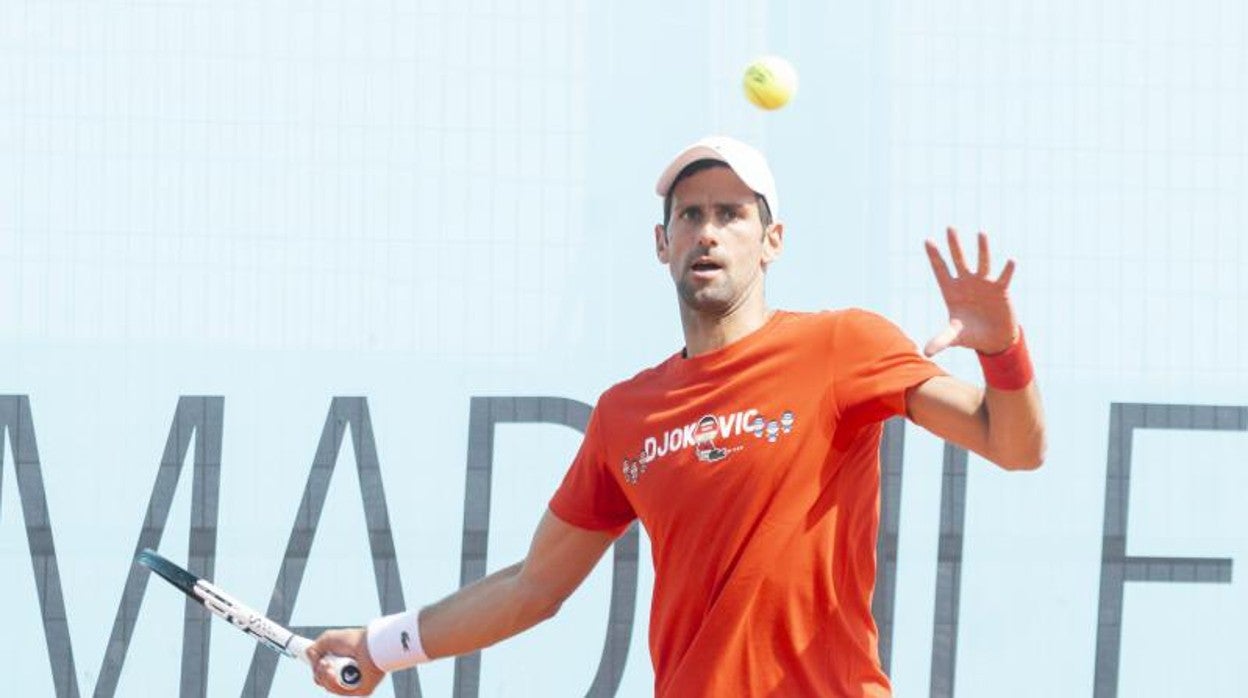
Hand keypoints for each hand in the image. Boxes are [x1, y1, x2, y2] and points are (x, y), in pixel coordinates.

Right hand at [307, 628, 385, 695]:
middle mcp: (348, 675)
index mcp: (341, 664)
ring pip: (329, 687)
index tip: (317, 662)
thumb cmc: (352, 639)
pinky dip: (332, 683)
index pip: (323, 674)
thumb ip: (313, 650)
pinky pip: (341, 691)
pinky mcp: (361, 690)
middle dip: (319, 672)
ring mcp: (354, 684)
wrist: (369, 643)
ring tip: (328, 665)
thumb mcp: (326, 639)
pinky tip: (331, 672)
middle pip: (323, 681)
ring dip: (323, 676)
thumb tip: (313, 663)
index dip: (318, 670)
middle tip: (324, 662)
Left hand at [923, 228, 1017, 355]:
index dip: (934, 256)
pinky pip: (1003, 277)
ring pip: (982, 263)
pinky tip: (1011, 260)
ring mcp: (984, 285)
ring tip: (981, 232)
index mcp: (952, 291)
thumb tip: (925, 352)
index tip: (927, 240)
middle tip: (950, 227)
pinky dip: (1007, 270)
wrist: (993, 339)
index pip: (941, 270)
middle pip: (959, 260)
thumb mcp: (954, 337)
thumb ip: (941, 340)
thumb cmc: (970, 335)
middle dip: (954, 245)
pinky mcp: (1000, 291)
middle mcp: (967, 283)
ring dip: (982, 249)